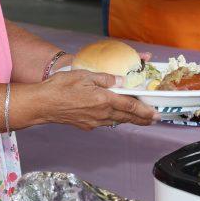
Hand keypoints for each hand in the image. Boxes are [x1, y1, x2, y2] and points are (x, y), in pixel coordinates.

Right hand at [34, 70, 156, 130]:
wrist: (42, 104)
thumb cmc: (60, 87)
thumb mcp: (83, 75)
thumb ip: (104, 78)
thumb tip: (120, 80)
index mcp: (104, 99)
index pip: (130, 107)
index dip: (146, 111)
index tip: (156, 114)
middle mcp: (102, 113)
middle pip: (127, 118)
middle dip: (142, 119)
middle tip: (154, 119)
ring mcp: (94, 121)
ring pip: (116, 121)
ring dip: (129, 120)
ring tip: (138, 118)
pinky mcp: (86, 125)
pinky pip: (105, 122)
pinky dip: (114, 119)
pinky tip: (113, 117)